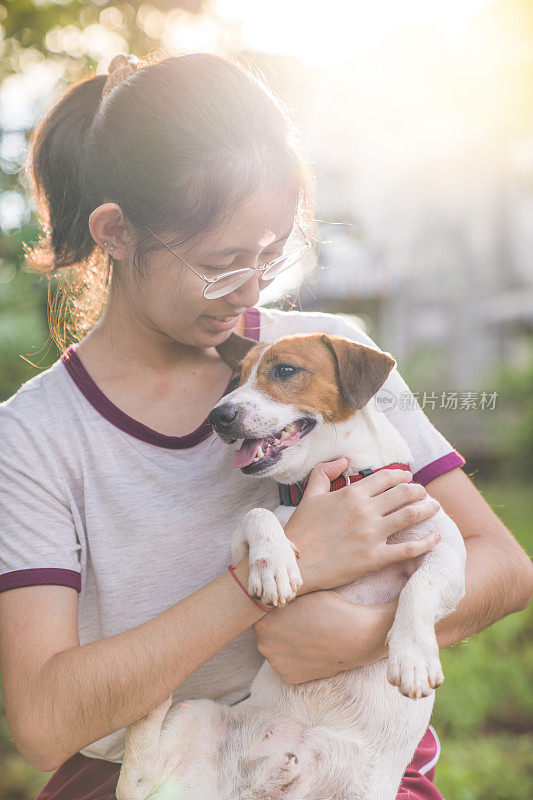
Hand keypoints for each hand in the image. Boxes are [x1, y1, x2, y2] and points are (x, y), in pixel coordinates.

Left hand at [254, 590, 398, 682]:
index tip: (287, 608)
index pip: (261, 614)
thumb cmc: (330, 608)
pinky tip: (311, 648)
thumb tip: (270, 591)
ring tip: (307, 635)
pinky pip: (288, 665)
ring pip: (276, 650)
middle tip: (298, 621)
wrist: (356, 636)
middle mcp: (264, 645)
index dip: (274, 610)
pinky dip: (297, 659)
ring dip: (286, 644)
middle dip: (278, 627)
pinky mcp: (290, 678)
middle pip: (266, 633)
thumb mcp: (301, 594)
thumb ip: (281, 596)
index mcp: (263, 622)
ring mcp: (276, 664)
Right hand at [285, 457, 441, 593]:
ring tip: (435, 508)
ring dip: (427, 509)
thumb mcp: (309, 495)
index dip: (401, 476)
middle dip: (419, 491)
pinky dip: (426, 543)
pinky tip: (436, 538)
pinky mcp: (375, 558)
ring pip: (410, 516)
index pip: (386, 478)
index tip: (408, 478)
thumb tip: (343, 461)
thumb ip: (324, 472)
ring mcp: (372, 535)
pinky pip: (408, 549)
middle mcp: (365, 511)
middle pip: (404, 494)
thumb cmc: (301, 530)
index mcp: (352, 494)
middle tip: (425, 493)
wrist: (296, 564)